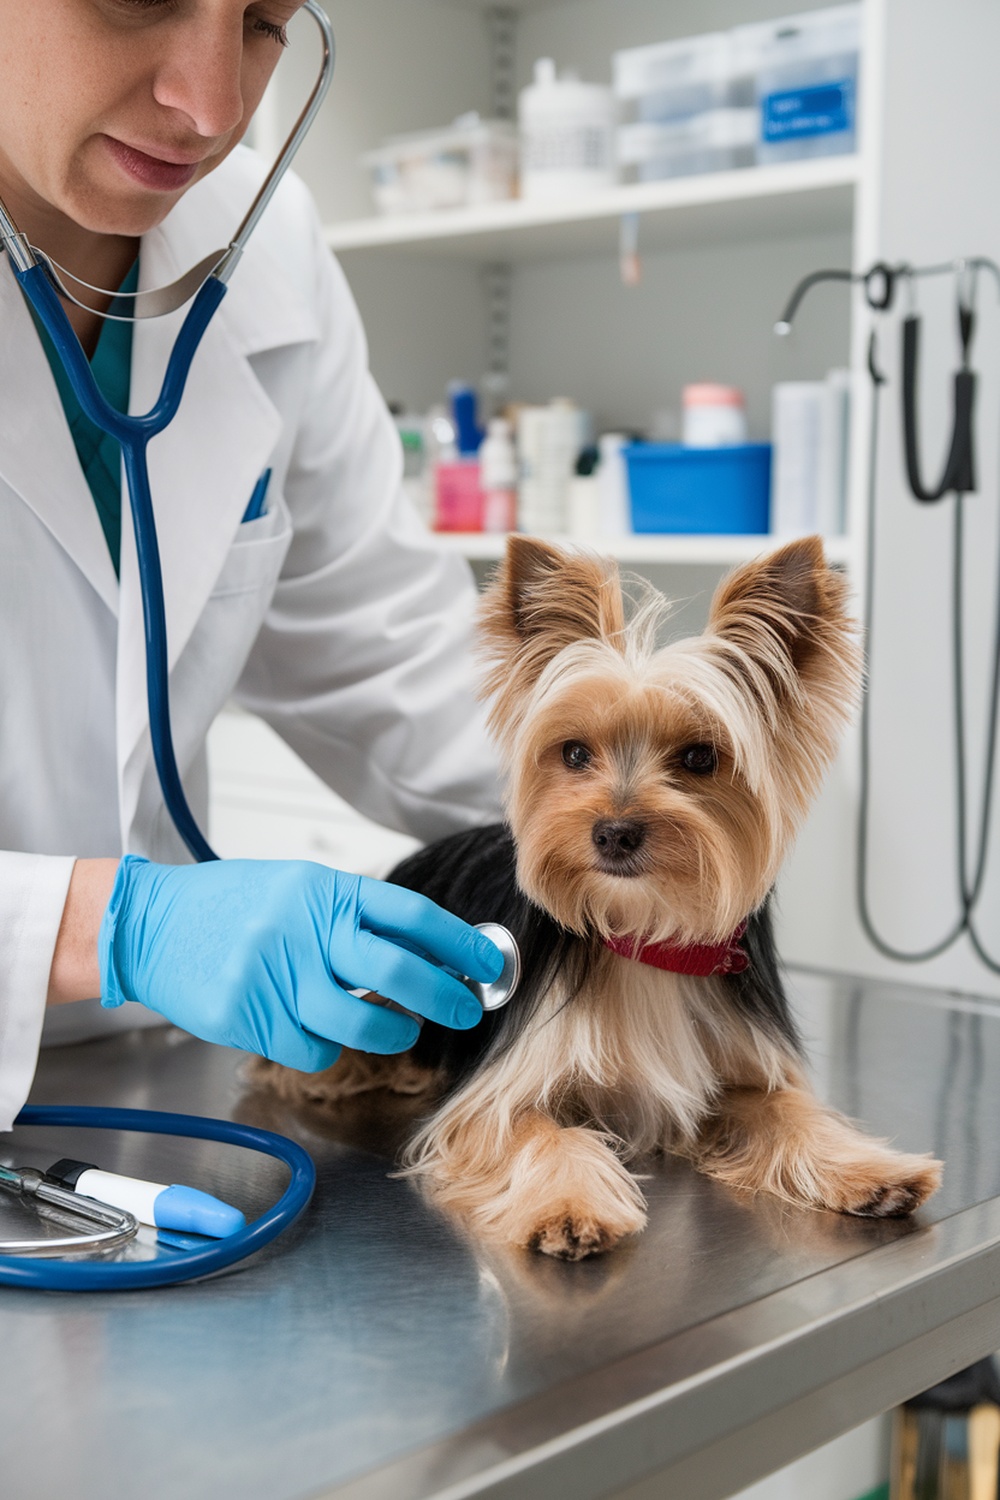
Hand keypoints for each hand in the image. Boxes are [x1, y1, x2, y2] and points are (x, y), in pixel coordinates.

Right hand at [99, 856, 502, 1071]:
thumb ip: (355, 916)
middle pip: (398, 972)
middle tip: (465, 1010)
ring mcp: (276, 975)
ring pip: (360, 1022)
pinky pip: (312, 1049)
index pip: (410, 916)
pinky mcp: (250, 1017)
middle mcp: (303, 929)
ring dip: (393, 1032)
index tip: (489, 963)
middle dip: (445, 996)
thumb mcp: (297, 888)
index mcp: (323, 889)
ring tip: (401, 1029)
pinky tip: (316, 1029)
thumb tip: (433, 951)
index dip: (459, 944)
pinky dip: (324, 1047)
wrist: (149, 923)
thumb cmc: (232, 906)